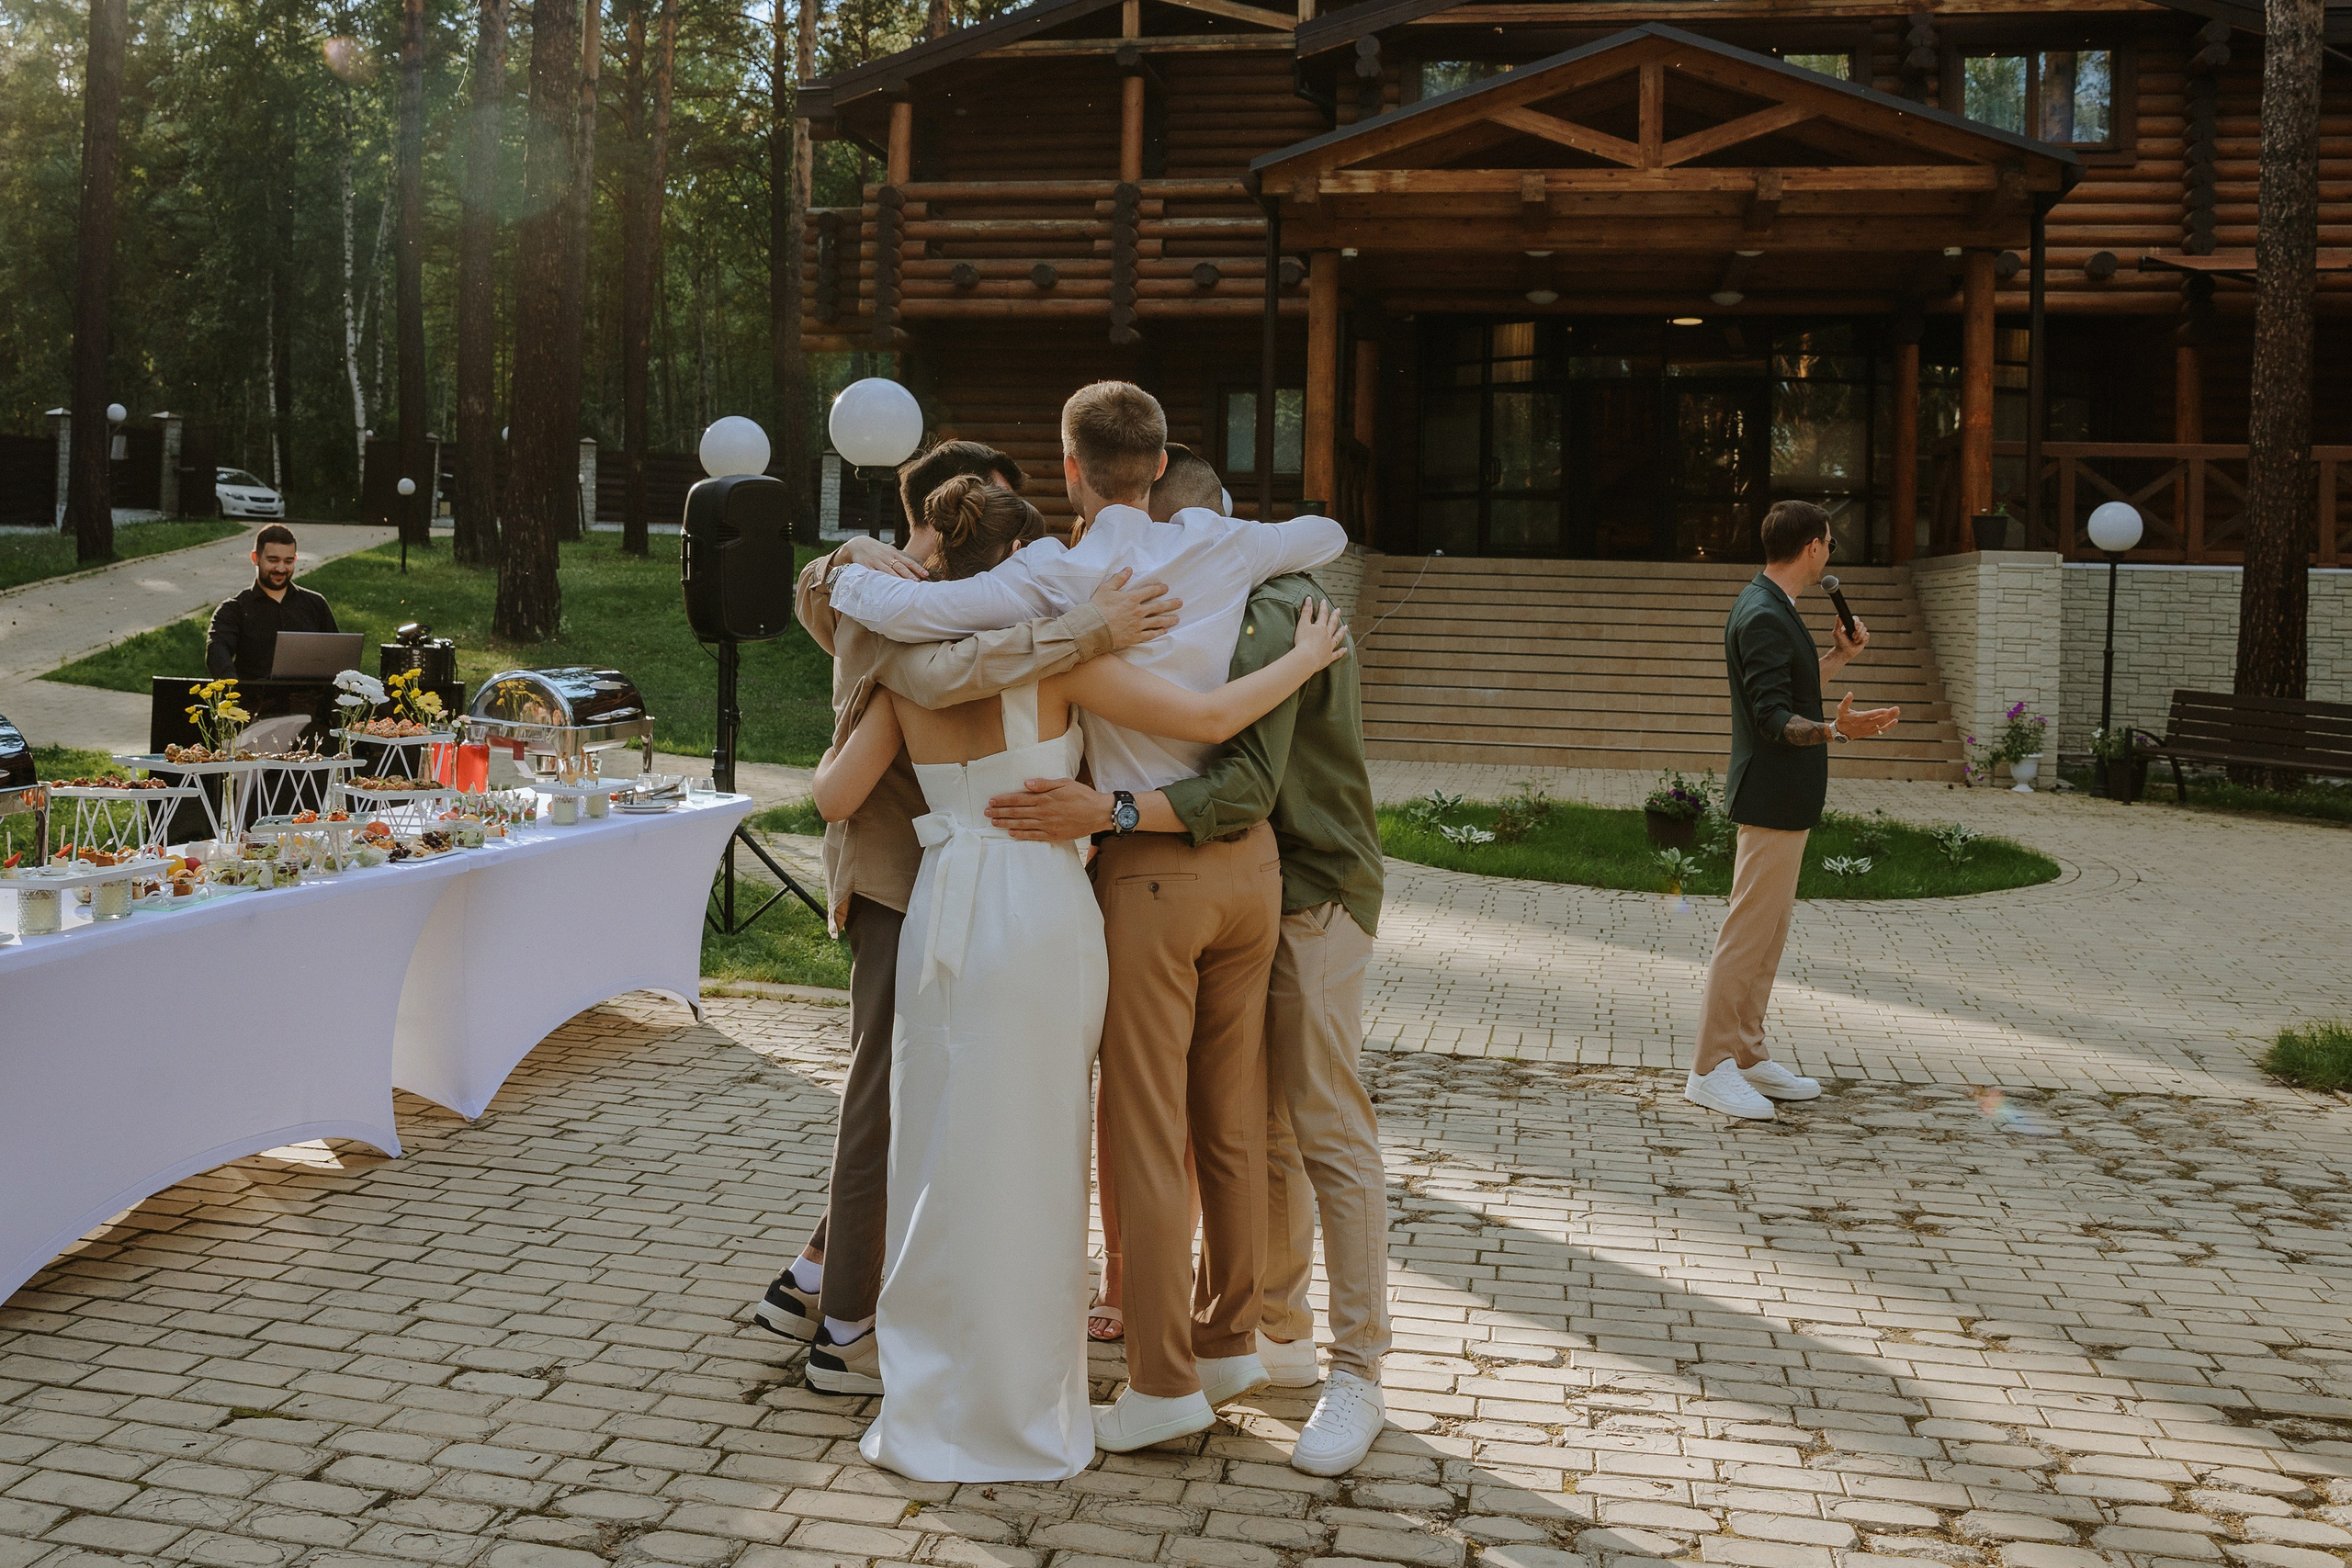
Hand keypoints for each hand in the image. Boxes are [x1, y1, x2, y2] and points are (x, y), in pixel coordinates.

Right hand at [840, 533, 928, 580]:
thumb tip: (914, 570)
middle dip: (909, 575)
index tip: (926, 575)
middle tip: (916, 583)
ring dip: (896, 579)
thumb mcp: (889, 551)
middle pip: (900, 567)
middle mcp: (886, 557)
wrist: (858, 544)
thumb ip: (900, 560)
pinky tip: (885, 586)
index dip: (917, 568)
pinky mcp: (866, 566)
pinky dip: (879, 579)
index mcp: (893, 553)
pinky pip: (874, 574)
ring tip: (904, 586)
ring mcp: (876, 561)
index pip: (908, 562)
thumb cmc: (877, 550)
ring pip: (888, 571)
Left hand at [986, 777, 1111, 840]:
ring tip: (994, 823)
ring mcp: (1048, 825)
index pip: (1018, 799)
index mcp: (1045, 798)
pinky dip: (1021, 835)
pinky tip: (1011, 833)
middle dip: (1000, 812)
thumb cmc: (1082, 795)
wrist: (1098, 813)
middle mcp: (1043, 812)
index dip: (1004, 801)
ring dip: (1006, 824)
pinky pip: (1033, 835)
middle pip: (1017, 813)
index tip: (992, 801)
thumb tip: (1026, 784)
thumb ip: (1044, 784)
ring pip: (1022, 824)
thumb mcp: (1064, 783)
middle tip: (987, 813)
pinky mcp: (1053, 834)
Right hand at [1090, 569, 1180, 650]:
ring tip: (1177, 618)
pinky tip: (1164, 631)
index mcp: (1132, 598)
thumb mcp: (1106, 589)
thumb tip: (1129, 569)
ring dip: (1169, 619)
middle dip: (1171, 604)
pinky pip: (1150, 635)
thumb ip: (1119, 578)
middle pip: (1159, 607)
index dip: (1159, 589)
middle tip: (1180, 602)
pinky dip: (1158, 632)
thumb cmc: (1097, 608)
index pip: (1150, 591)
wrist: (1092, 628)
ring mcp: (1138, 625)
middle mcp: (1138, 611)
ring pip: (1158, 622)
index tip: (1166, 588)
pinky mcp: (1134, 637)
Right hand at [1291, 597, 1350, 668]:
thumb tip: (1309, 599)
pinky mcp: (1328, 657)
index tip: (1324, 601)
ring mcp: (1329, 646)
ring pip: (1337, 637)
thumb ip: (1306, 611)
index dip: (1323, 607)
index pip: (1322, 615)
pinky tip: (1345, 649)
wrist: (1306, 658)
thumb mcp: (1302, 624)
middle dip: (1335, 616)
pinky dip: (1341, 652)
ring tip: (1345, 627)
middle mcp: (1327, 636)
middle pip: (1332, 624)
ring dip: (1341, 632)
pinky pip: (1337, 654)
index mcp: (1320, 627)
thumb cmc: (1303, 642)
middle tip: (1338, 610)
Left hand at [1830, 616, 1868, 659]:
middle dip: (1858, 631)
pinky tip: (1858, 642)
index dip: (1857, 622)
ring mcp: (1861, 633)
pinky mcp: (1864, 639)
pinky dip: (1863, 639)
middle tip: (1853, 636)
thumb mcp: (1837, 633)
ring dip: (1859, 636)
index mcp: (1850, 625)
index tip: (1855, 627)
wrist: (1844, 652)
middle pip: (1862, 624)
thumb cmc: (1839, 642)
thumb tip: (1838, 616)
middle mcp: (1856, 628)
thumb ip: (1838, 624)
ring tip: (1854, 641)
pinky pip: (1867, 635)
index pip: (1856, 619)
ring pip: (1865, 630)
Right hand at [1832, 692, 1901, 739]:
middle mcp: (1864, 725)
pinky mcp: (1870, 732)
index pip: (1870, 715)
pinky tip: (1895, 721)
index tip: (1886, 709)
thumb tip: (1850, 693)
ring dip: (1890, 718)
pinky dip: (1889, 726)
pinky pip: (1881, 730)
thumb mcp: (1841, 709)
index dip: (1878, 713)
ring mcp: (1868, 729)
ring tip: (1897, 711)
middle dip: (1888, 714)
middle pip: (1879, 719)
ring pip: (1881, 724)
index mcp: (1858, 718)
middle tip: (1896, 708)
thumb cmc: (1842, 718)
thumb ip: (1846, 701)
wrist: (1841, 733)